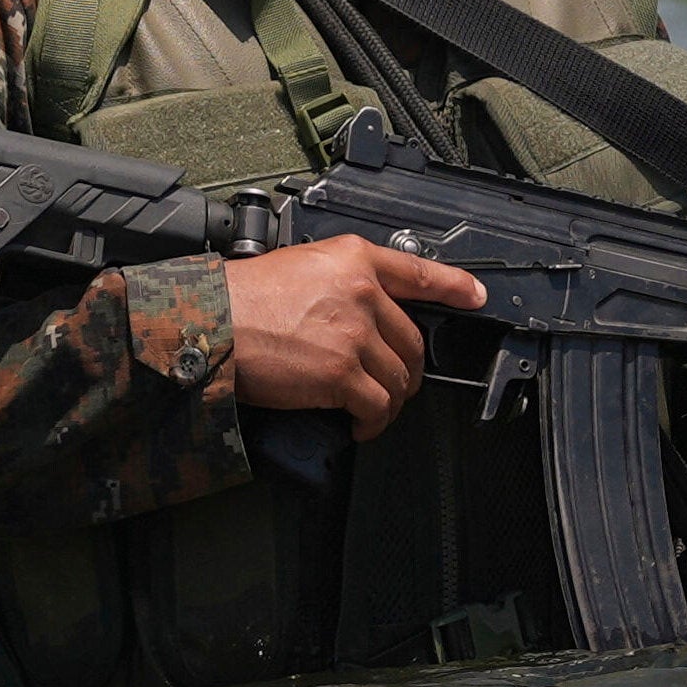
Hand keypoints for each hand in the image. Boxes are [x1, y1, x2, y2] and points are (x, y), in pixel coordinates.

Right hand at [221, 234, 486, 425]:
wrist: (211, 322)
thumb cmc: (241, 298)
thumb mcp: (300, 266)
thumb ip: (340, 283)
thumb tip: (362, 314)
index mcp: (353, 259)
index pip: (419, 272)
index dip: (455, 286)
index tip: (475, 296)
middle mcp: (361, 293)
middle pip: (411, 341)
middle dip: (405, 370)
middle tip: (391, 385)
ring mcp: (354, 334)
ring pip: (399, 378)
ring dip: (389, 401)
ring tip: (370, 411)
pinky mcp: (341, 374)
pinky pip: (377, 407)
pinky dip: (373, 423)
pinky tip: (358, 426)